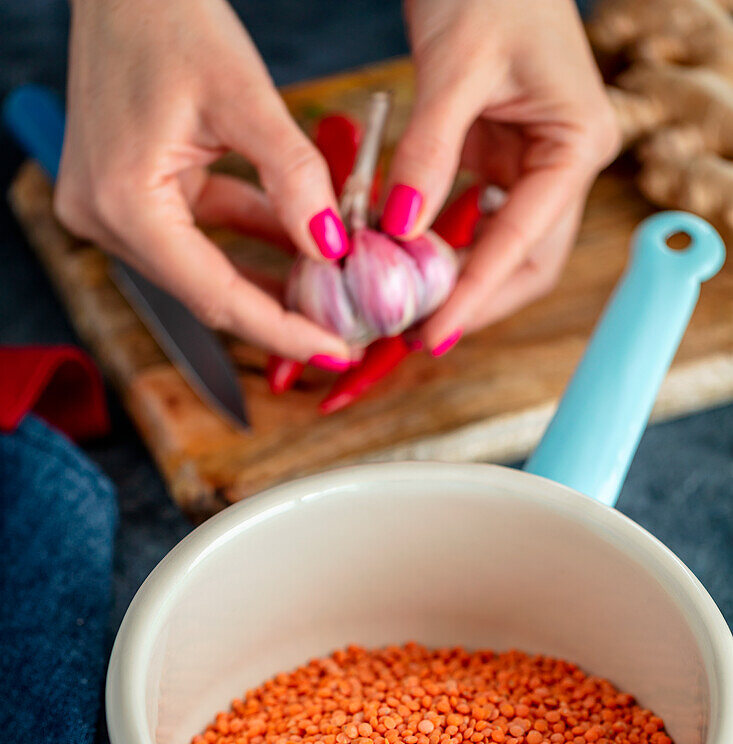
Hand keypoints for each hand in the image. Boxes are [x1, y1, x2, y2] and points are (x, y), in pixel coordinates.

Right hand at [57, 0, 355, 365]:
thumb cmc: (169, 16)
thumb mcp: (243, 94)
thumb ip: (293, 175)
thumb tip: (334, 247)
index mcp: (123, 203)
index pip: (215, 296)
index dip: (280, 331)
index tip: (336, 351)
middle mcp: (105, 219)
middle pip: (208, 291)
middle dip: (281, 309)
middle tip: (345, 327)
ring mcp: (112, 210)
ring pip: (206, 268)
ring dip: (269, 274)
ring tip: (333, 288)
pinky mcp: (129, 195)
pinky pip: (199, 234)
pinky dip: (247, 237)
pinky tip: (299, 242)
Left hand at [381, 0, 619, 351]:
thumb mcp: (453, 69)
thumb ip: (429, 153)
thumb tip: (400, 232)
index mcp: (578, 144)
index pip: (525, 242)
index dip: (476, 294)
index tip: (434, 332)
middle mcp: (564, 163)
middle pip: (528, 264)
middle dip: (475, 304)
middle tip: (416, 335)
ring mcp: (535, 165)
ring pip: (505, 252)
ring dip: (460, 284)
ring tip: (408, 313)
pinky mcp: (502, 160)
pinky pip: (478, 222)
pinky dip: (446, 248)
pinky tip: (410, 268)